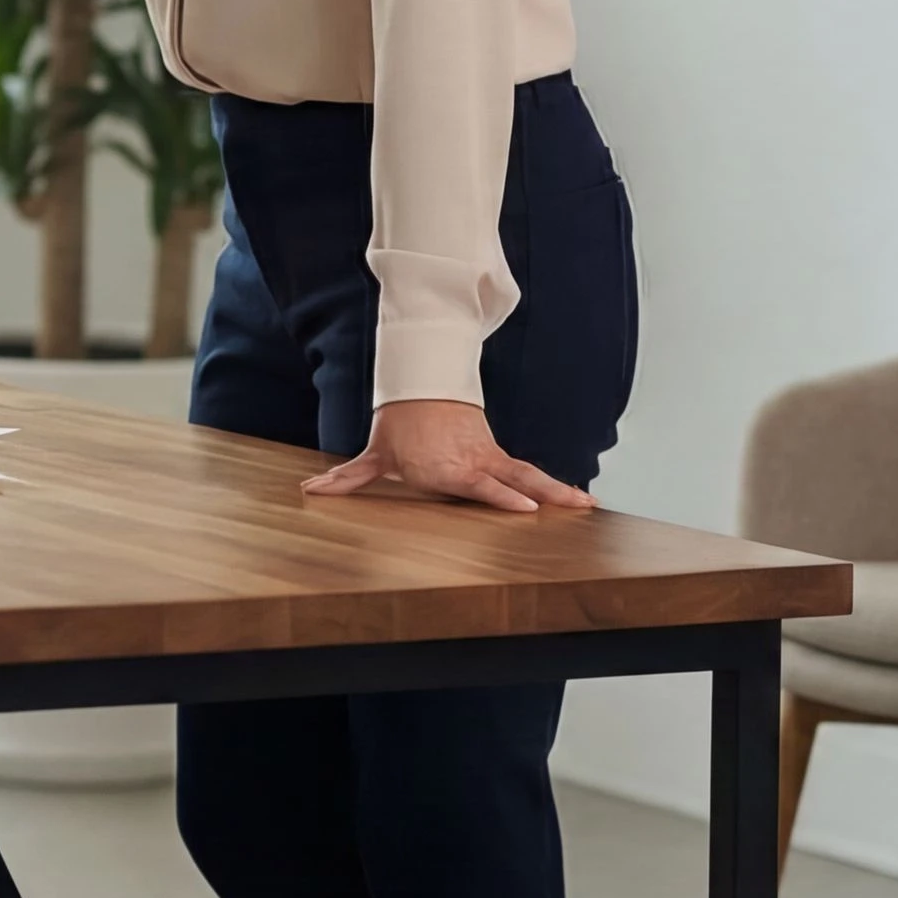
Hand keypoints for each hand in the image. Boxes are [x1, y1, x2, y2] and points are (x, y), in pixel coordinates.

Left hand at [300, 398, 596, 513]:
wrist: (419, 389)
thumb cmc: (398, 427)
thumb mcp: (374, 453)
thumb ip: (346, 478)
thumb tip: (310, 489)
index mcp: (448, 467)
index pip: (479, 483)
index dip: (501, 494)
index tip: (525, 507)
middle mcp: (474, 463)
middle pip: (513, 479)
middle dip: (542, 493)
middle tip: (570, 506)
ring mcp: (489, 458)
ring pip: (528, 475)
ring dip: (557, 490)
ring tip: (587, 504)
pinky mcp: (497, 456)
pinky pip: (528, 473)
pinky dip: (554, 486)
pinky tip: (579, 501)